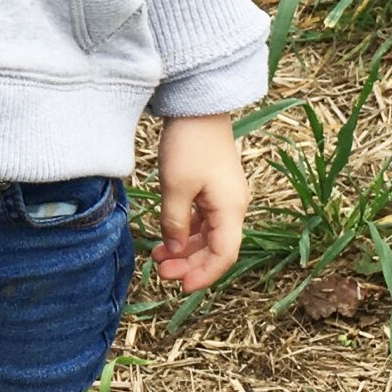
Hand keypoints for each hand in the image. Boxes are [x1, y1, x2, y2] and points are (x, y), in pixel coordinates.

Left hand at [149, 112, 248, 291]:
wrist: (198, 105)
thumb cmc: (189, 144)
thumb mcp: (175, 186)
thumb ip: (174, 222)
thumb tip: (174, 249)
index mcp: (231, 209)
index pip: (223, 255)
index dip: (204, 275)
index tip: (179, 286)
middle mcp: (233, 206)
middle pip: (216, 248)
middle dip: (190, 265)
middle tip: (161, 272)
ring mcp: (224, 196)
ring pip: (208, 235)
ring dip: (186, 249)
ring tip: (159, 257)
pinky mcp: (213, 186)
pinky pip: (203, 219)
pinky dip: (186, 231)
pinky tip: (167, 237)